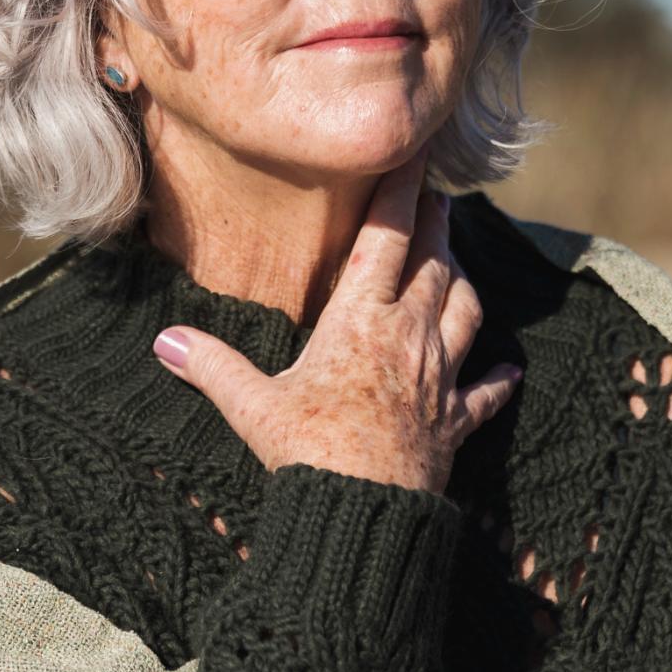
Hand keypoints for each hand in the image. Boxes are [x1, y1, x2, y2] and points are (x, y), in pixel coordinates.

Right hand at [151, 153, 522, 495]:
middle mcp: (409, 336)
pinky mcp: (456, 421)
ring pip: (466, 311)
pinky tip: (509, 370)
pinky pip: (485, 391)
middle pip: (433, 263)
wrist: (364, 515)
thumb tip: (163, 341)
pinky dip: (498, 378)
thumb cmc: (307, 453)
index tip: (414, 156)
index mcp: (360, 320)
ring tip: (456, 263)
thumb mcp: (252, 406)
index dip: (400, 191)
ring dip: (462, 282)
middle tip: (438, 197)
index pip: (386, 238)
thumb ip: (212, 366)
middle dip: (437, 225)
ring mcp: (438, 378)